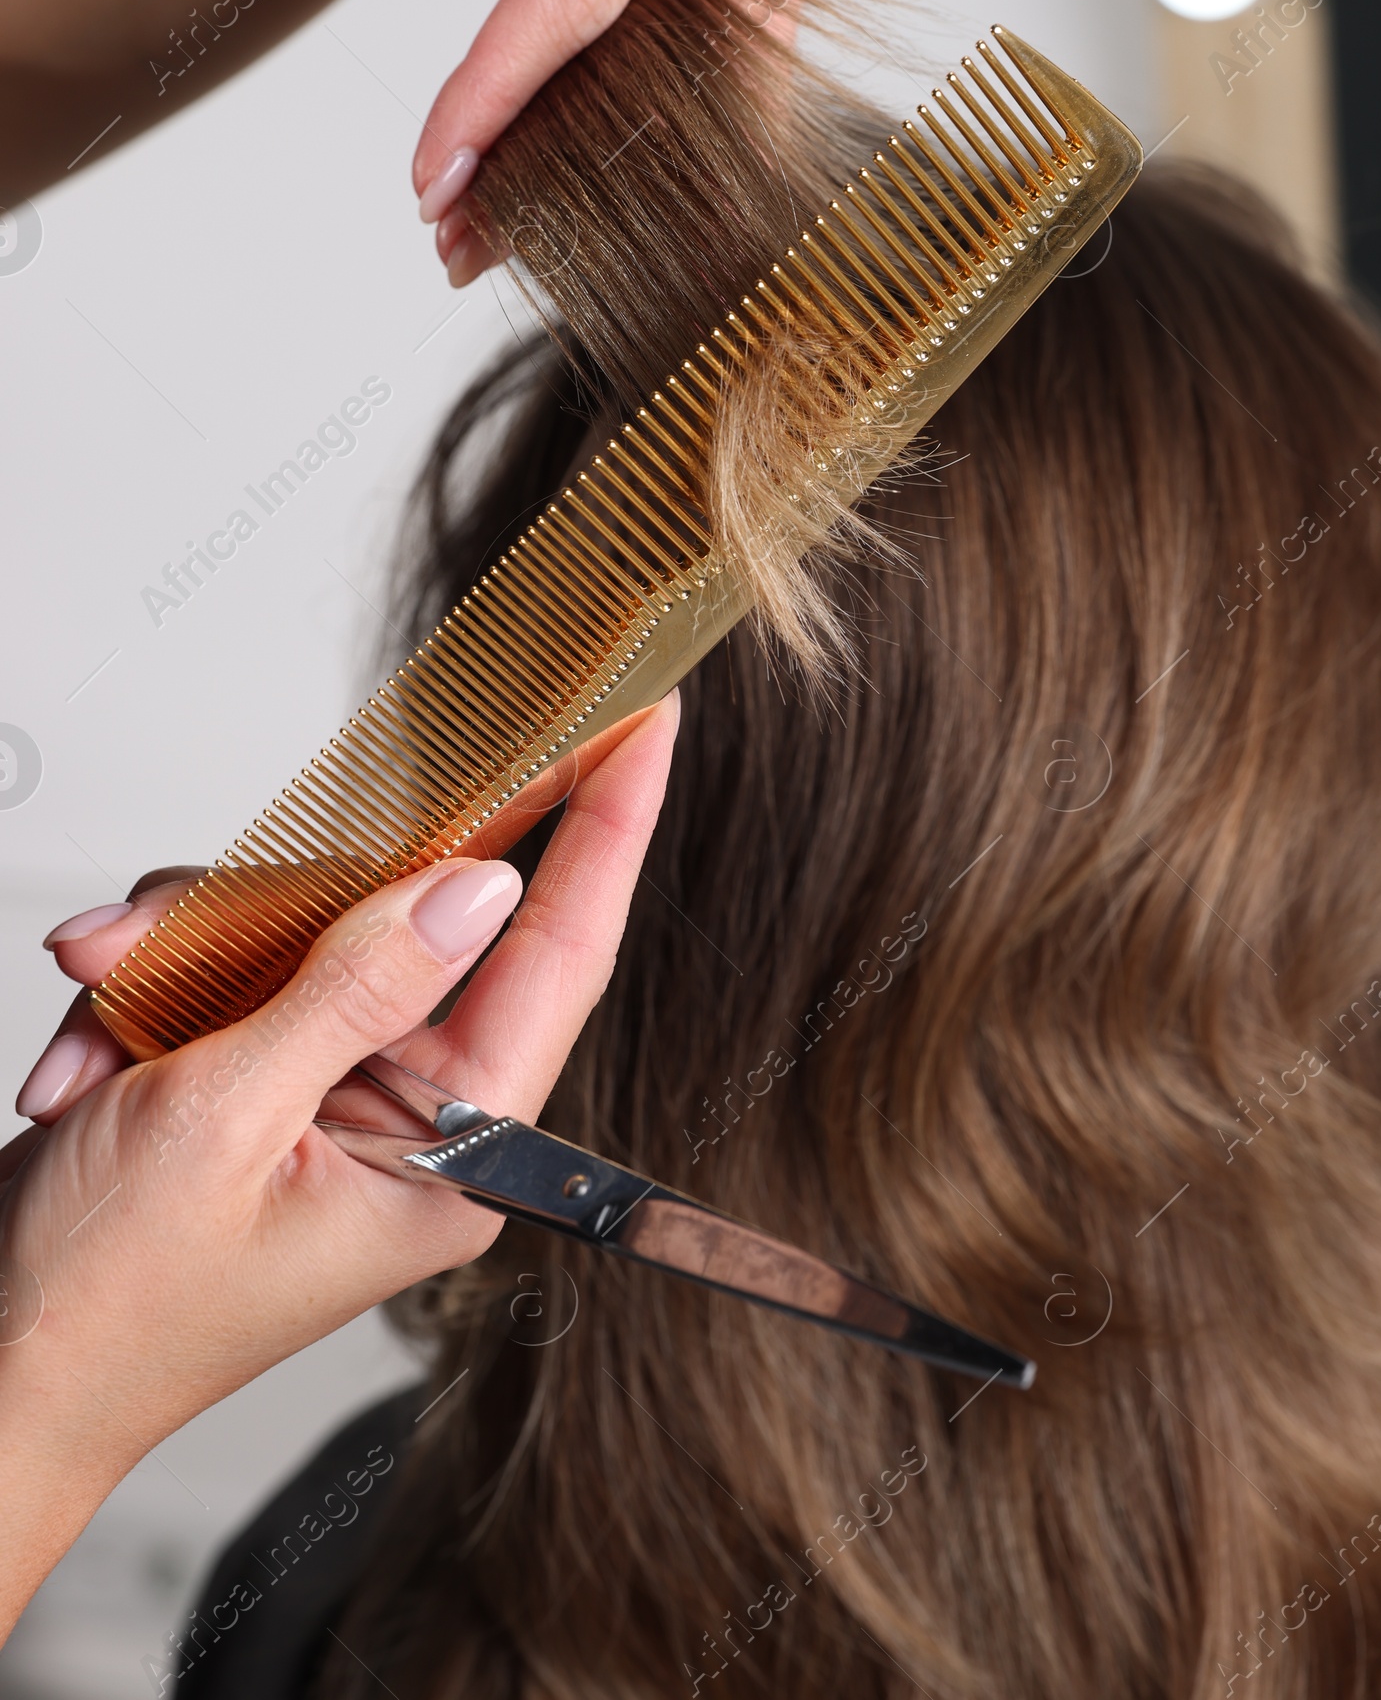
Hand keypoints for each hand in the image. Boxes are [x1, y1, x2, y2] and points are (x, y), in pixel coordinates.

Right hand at [0, 697, 676, 1631]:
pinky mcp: (262, 1073)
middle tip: (224, 887)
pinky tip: (82, 1057)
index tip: (649, 720)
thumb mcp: (226, 1119)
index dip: (609, 827)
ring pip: (304, 923)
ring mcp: (336, 1090)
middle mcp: (415, 1118)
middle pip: (414, 917)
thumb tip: (479, 885)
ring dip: (184, 952)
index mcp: (453, 1157)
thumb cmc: (103, 1307)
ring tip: (104, 1009)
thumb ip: (352, 986)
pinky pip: (232, 963)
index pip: (563, 956)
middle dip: (289, 894)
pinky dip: (148, 987)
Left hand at [274, 0, 854, 285]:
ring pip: (687, 81)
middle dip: (546, 154)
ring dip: (588, 158)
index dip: (505, 85)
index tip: (434, 175)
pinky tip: (552, 184)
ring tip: (482, 235)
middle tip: (445, 240)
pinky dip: (624, 116)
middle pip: (651, 58)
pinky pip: (704, 60)